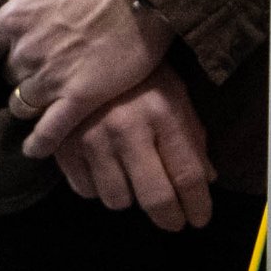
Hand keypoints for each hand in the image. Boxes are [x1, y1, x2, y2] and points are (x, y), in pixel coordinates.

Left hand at [0, 0, 174, 153]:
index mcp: (13, 15)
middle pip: (7, 74)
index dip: (1, 47)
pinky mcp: (79, 98)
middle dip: (17, 73)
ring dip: (27, 104)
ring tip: (38, 105)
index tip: (13, 48)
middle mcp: (25, 50)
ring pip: (22, 103)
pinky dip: (39, 143)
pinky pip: (49, 131)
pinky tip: (36, 149)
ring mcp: (51, 76)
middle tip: (35, 73)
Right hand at [47, 63, 215, 229]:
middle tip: (174, 221)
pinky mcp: (63, 146)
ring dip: (129, 198)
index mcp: (162, 112)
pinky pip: (86, 191)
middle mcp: (127, 129)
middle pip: (155, 198)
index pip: (187, 174)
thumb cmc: (136, 74)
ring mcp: (92, 139)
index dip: (198, 205)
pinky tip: (104, 169)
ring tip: (132, 180)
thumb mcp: (173, 94)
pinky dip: (98, 188)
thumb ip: (191, 135)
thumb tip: (206, 179)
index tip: (199, 219)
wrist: (78, 50)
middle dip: (169, 218)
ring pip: (118, 200)